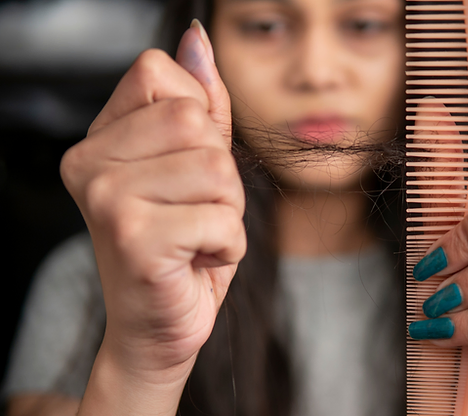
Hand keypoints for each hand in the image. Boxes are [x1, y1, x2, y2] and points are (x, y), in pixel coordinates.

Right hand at [60, 21, 244, 414]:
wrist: (159, 326)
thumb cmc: (182, 249)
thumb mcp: (197, 168)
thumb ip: (200, 103)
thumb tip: (196, 40)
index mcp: (99, 139)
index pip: (160, 73)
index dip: (197, 121)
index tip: (182, 170)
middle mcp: (89, 163)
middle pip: (194, 121)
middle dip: (220, 175)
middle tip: (194, 212)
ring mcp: (105, 198)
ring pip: (216, 168)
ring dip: (227, 210)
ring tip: (195, 236)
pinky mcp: (133, 236)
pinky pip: (224, 218)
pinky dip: (229, 245)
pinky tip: (195, 261)